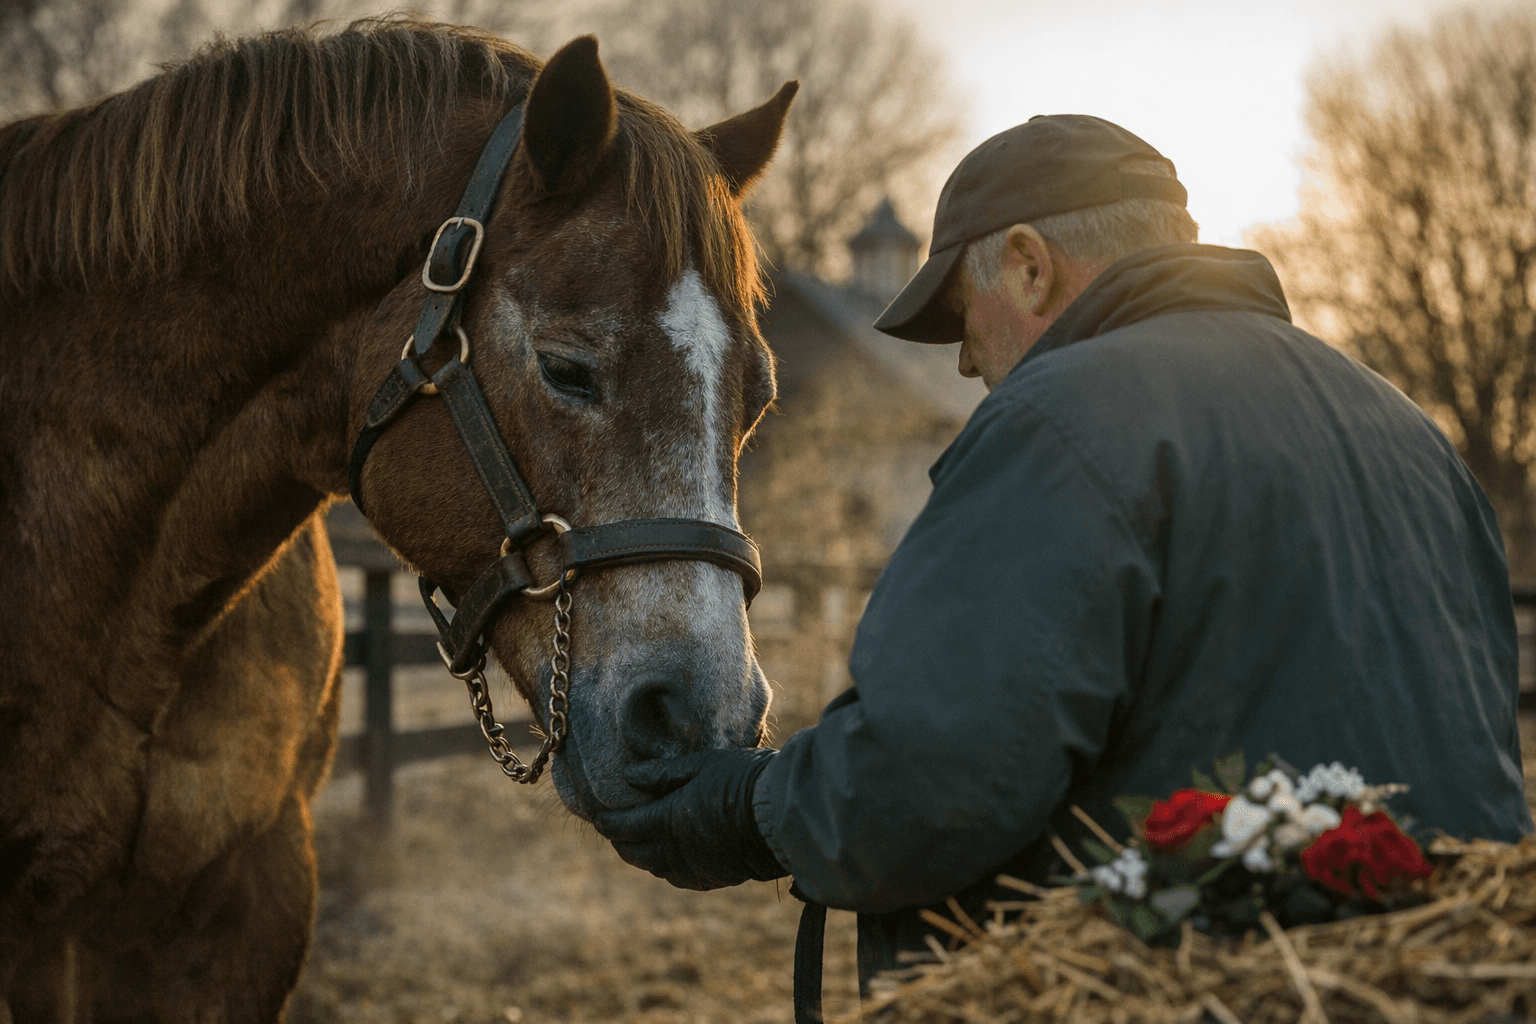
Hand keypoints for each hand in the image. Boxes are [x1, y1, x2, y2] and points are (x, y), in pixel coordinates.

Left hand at [593, 747, 787, 890]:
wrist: (781, 816)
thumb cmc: (743, 779)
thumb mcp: (702, 765)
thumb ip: (664, 773)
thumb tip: (629, 776)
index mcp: (668, 819)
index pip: (624, 826)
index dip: (607, 822)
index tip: (597, 815)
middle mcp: (675, 849)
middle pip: (635, 851)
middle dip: (620, 841)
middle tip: (613, 830)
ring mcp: (695, 867)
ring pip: (655, 867)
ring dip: (641, 856)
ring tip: (637, 843)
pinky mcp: (714, 877)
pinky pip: (679, 878)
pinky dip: (666, 869)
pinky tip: (669, 861)